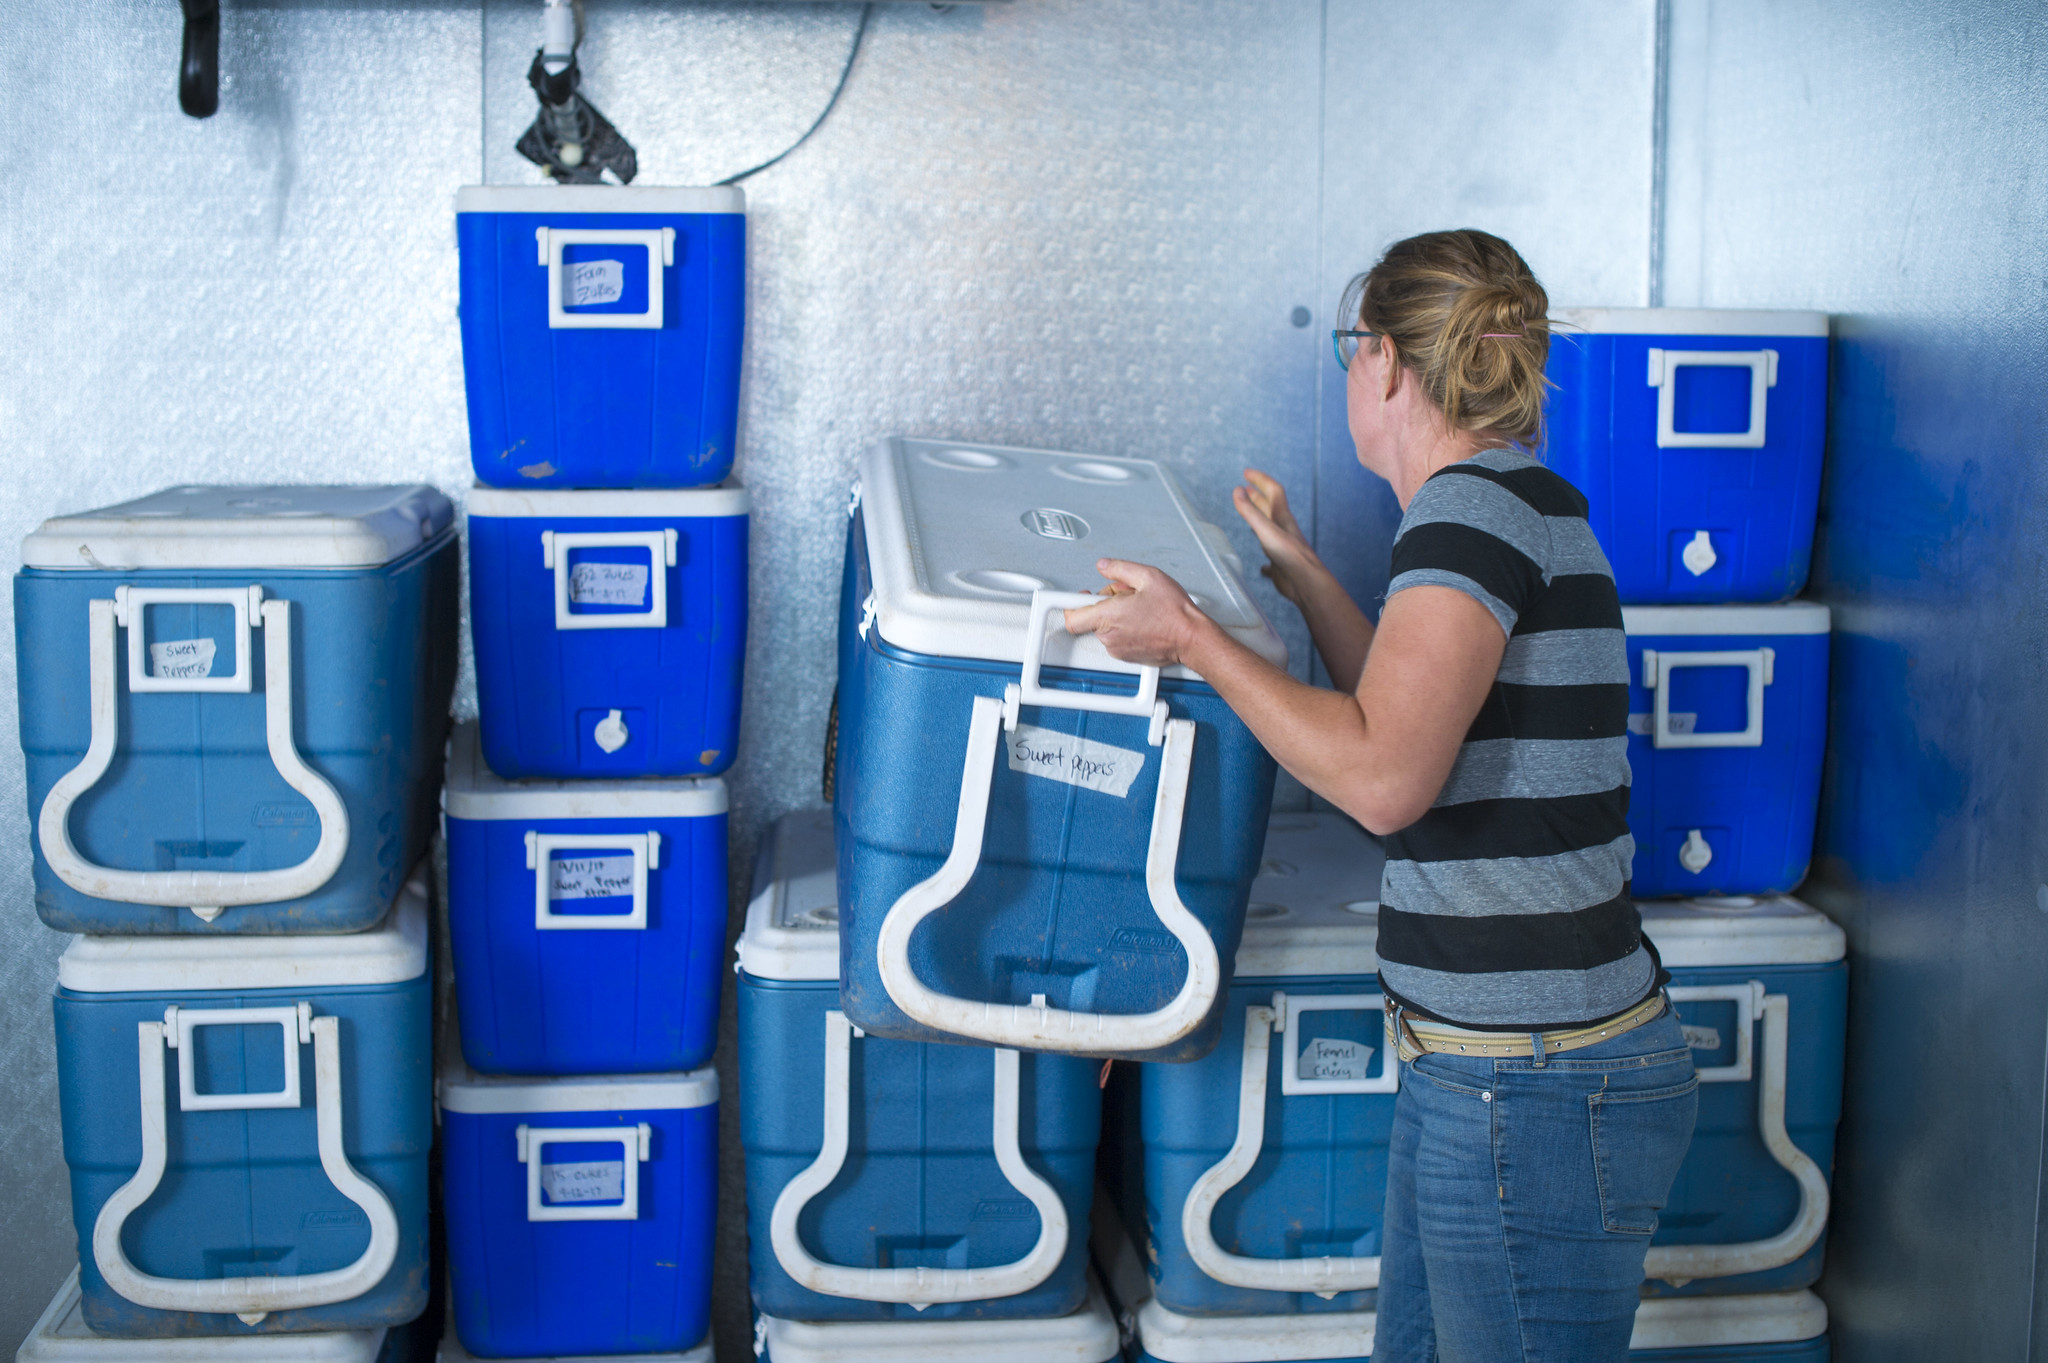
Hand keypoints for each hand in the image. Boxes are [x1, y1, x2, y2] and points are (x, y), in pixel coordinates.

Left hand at [1061, 559, 1205, 667]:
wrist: (1191, 638)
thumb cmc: (1174, 612)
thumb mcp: (1148, 576)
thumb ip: (1119, 568)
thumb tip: (1104, 566)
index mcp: (1108, 616)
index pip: (1072, 616)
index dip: (1071, 604)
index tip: (1075, 596)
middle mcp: (1109, 636)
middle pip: (1092, 617)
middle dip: (1105, 603)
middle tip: (1126, 595)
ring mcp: (1117, 649)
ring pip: (1105, 628)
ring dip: (1116, 617)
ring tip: (1139, 608)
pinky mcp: (1127, 657)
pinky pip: (1116, 639)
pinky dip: (1124, 629)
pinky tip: (1142, 621)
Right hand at [1233, 468, 1322, 606]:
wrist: (1305, 582)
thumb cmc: (1289, 555)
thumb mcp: (1266, 530)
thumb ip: (1250, 511)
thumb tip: (1237, 490)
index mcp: (1282, 518)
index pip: (1273, 490)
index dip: (1260, 479)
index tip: (1246, 473)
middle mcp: (1282, 530)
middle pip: (1270, 507)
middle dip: (1258, 496)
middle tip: (1246, 488)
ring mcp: (1282, 547)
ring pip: (1269, 529)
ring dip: (1260, 519)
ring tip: (1250, 514)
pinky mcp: (1280, 565)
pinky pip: (1270, 559)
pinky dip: (1264, 559)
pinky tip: (1262, 567)